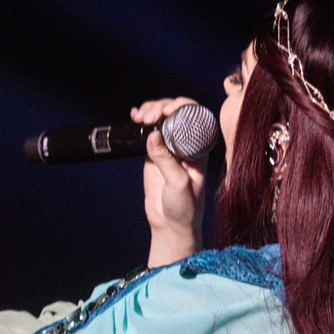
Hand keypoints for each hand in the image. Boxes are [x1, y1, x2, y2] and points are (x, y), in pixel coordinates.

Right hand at [132, 96, 206, 266]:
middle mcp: (185, 144)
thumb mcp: (178, 183)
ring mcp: (168, 148)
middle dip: (160, 108)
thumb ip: (166, 160)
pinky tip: (134, 116)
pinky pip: (147, 133)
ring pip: (160, 120)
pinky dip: (140, 122)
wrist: (171, 226)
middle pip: (174, 114)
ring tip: (139, 117)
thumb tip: (153, 135)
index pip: (193, 117)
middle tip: (149, 116)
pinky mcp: (153, 156)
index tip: (165, 111)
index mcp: (199, 147)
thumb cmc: (185, 208)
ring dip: (149, 112)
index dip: (179, 107)